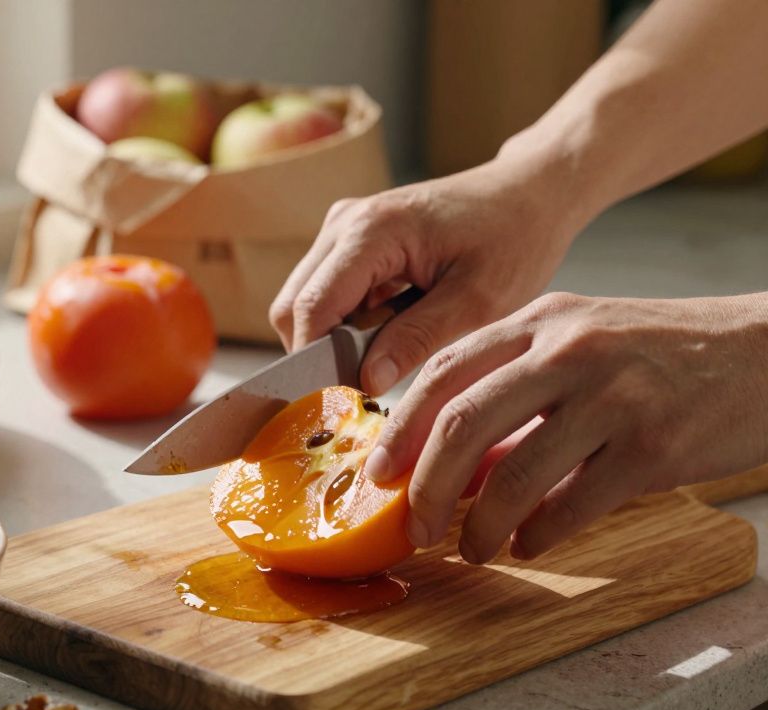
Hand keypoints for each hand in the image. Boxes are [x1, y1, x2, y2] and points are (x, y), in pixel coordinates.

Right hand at [270, 156, 586, 393]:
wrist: (529, 194)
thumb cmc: (515, 239)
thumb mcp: (478, 301)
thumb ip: (417, 339)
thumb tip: (365, 381)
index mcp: (372, 231)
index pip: (311, 309)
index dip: (317, 363)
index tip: (341, 403)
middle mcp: (343, 223)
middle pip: (293, 307)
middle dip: (320, 354)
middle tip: (368, 386)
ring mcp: (341, 228)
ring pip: (303, 303)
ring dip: (334, 338)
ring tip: (390, 352)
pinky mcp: (348, 240)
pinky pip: (324, 293)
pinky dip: (346, 322)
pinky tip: (391, 328)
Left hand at [364, 292, 767, 562]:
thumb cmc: (662, 355)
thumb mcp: (580, 349)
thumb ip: (514, 397)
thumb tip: (452, 466)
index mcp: (539, 321)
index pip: (443, 373)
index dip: (399, 430)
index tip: (377, 474)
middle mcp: (568, 350)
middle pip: (461, 422)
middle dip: (425, 486)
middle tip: (414, 527)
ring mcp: (612, 394)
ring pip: (513, 474)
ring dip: (479, 526)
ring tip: (471, 548)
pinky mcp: (654, 444)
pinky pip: (573, 503)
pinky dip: (540, 535)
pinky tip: (530, 546)